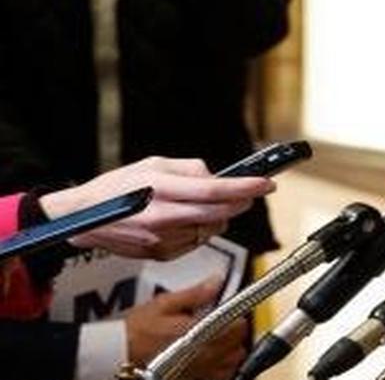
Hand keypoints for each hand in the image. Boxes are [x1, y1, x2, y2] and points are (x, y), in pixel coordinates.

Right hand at [40, 156, 274, 259]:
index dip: (245, 187)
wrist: (83, 219)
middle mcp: (163, 217)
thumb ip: (190, 169)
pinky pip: (196, 243)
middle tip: (251, 193)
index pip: (214, 190)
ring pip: (211, 230)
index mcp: (161, 189)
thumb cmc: (117, 188)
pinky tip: (188, 221)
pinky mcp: (161, 254)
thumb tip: (217, 176)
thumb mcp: (153, 164)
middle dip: (241, 203)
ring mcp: (161, 239)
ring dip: (220, 218)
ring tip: (208, 205)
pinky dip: (201, 231)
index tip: (266, 183)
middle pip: (218, 214)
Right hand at [123, 277, 247, 378]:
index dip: (237, 318)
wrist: (112, 356)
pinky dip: (219, 371)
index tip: (231, 314)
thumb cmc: (134, 331)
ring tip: (216, 344)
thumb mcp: (163, 304)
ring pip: (231, 365)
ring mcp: (198, 373)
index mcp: (200, 332)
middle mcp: (203, 356)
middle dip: (235, 336)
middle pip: (238, 348)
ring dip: (230, 354)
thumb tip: (216, 281)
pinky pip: (217, 379)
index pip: (238, 327)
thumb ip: (195, 294)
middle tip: (223, 327)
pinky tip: (208, 362)